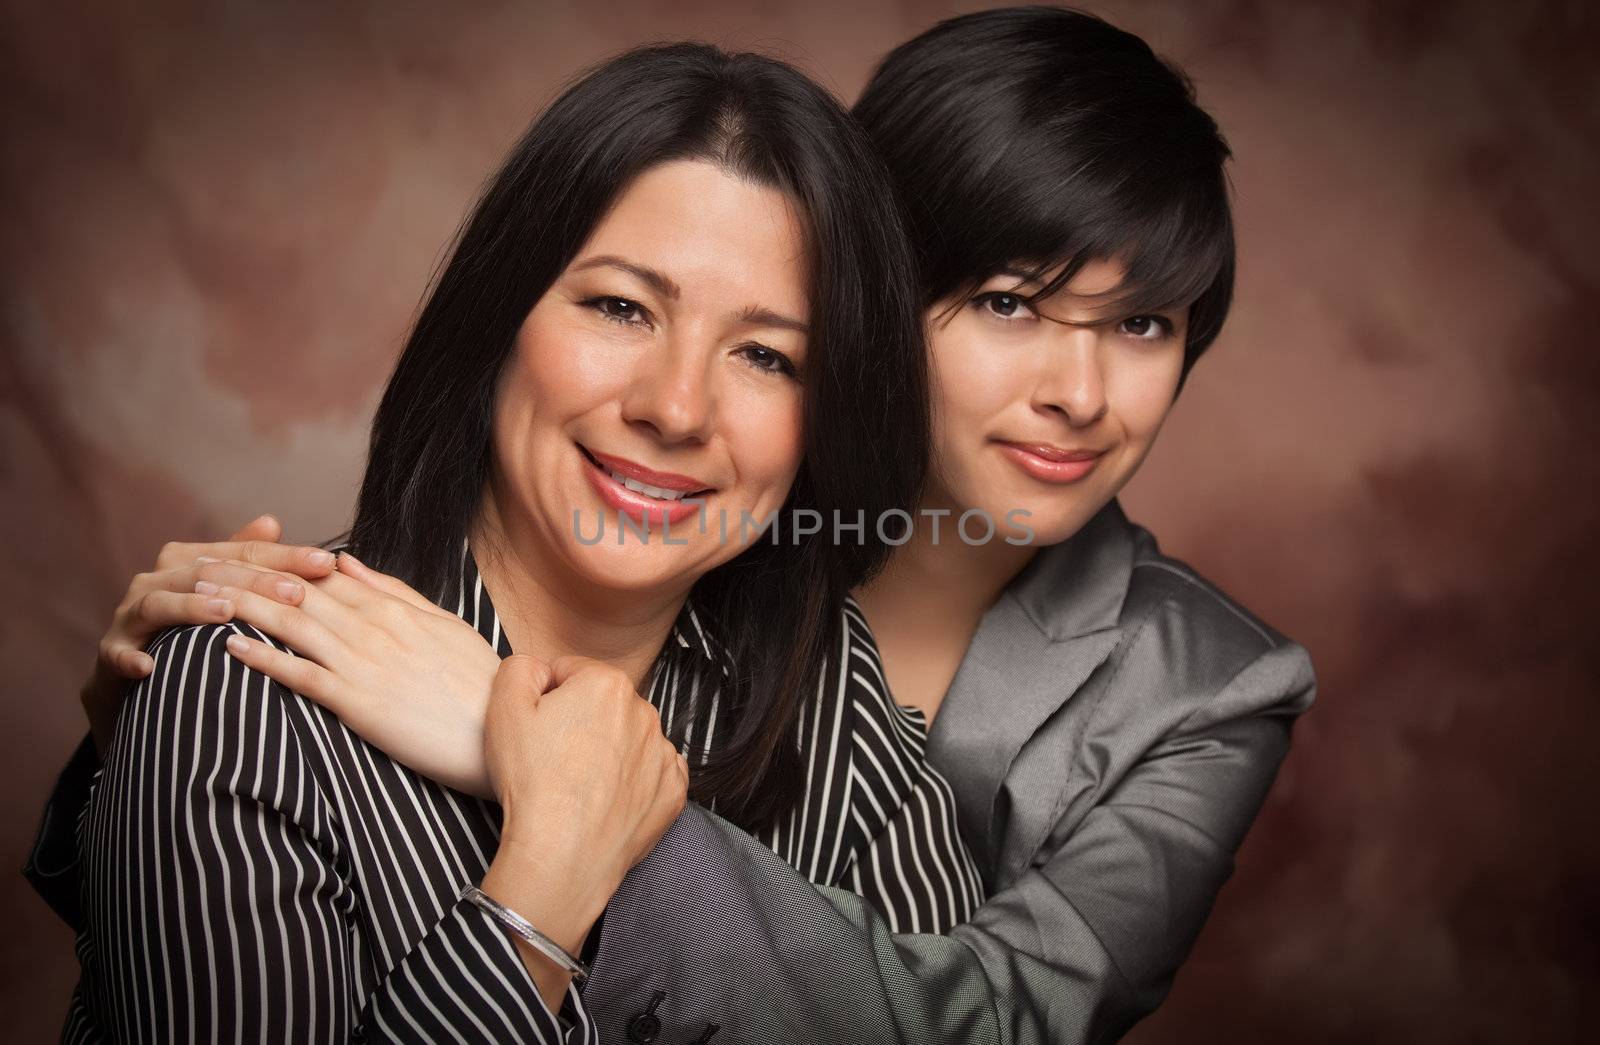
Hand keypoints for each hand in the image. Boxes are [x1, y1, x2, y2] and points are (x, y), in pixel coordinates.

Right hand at [83, 514, 336, 754]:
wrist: (134, 673)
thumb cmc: (191, 628)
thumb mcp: (222, 592)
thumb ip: (246, 560)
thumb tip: (272, 520)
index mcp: (188, 561)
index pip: (243, 553)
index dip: (286, 556)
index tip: (327, 562)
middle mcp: (156, 580)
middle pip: (208, 573)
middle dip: (254, 582)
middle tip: (296, 593)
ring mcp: (130, 615)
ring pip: (161, 603)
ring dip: (192, 607)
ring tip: (227, 612)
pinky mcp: (111, 652)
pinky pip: (118, 653)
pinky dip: (131, 658)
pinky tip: (149, 667)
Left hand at [215, 552, 502, 796]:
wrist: (504, 730)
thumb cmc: (478, 682)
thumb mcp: (443, 624)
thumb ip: (394, 592)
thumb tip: (347, 564)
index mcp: (394, 609)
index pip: (322, 576)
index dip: (274, 564)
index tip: (233, 555)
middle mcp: (375, 628)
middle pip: (296, 593)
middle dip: (243, 577)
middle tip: (194, 565)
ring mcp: (365, 663)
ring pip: (291, 626)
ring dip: (241, 608)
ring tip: (197, 597)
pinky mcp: (359, 703)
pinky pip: (302, 676)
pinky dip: (265, 659)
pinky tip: (230, 647)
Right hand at [479, 655, 687, 1005]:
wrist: (562, 854)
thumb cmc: (532, 780)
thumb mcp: (503, 707)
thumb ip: (520, 668)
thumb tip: (542, 670)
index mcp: (607, 683)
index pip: (569, 673)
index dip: (544, 699)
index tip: (535, 730)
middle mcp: (645, 711)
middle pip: (601, 705)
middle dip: (578, 722)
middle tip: (552, 760)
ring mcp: (663, 753)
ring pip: (627, 739)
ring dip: (606, 751)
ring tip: (576, 784)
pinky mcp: (672, 791)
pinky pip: (650, 774)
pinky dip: (631, 783)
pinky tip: (605, 799)